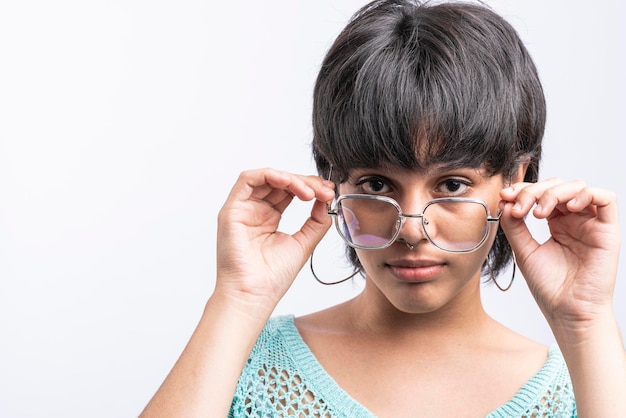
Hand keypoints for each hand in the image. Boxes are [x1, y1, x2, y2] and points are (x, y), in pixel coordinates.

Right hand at [214, 168, 334, 311]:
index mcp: (269, 218)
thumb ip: (316, 221)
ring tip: (309, 191)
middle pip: (280, 182)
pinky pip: (247, 180)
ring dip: (291, 178)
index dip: (310, 187)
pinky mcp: (232, 210)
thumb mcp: (304, 242)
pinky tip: (288, 182)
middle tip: (324, 191)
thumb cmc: (272, 277)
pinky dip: (269, 175)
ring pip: (266, 177)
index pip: (289, 191)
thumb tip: (325, 200)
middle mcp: (255, 211)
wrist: (255, 295)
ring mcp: (242, 209)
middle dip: (305, 182)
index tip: (329, 193)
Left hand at [499, 178, 619, 330]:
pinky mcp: (608, 230)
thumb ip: (514, 226)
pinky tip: (567, 207)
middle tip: (518, 206)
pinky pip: (606, 199)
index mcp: (556, 223)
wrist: (568, 312)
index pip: (541, 193)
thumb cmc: (550, 287)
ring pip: (578, 187)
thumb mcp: (524, 251)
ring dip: (554, 192)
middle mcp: (574, 220)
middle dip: (533, 190)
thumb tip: (506, 202)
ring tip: (537, 213)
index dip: (523, 190)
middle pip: (557, 186)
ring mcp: (591, 223)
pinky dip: (585, 194)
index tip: (505, 197)